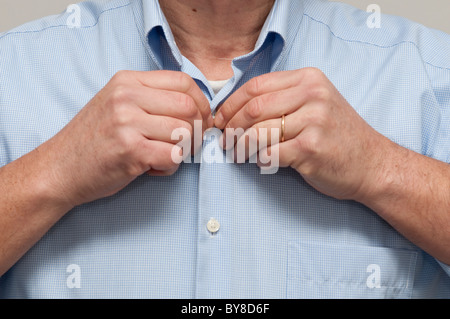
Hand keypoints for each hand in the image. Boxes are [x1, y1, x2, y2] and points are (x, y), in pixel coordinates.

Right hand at [44, 70, 212, 207]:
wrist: (59, 169)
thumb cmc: (94, 140)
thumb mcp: (117, 104)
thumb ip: (151, 99)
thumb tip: (197, 108)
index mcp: (127, 81)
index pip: (183, 81)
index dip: (201, 102)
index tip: (202, 119)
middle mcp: (127, 97)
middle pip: (188, 107)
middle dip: (198, 129)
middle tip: (190, 143)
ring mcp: (127, 123)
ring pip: (184, 132)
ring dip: (183, 150)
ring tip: (164, 156)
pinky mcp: (130, 151)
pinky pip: (174, 156)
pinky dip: (171, 167)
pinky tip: (153, 168)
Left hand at [214, 68, 387, 200]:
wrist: (372, 163)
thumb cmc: (337, 136)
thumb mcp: (315, 104)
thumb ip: (283, 100)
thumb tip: (237, 110)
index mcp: (309, 79)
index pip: (256, 86)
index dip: (231, 103)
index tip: (220, 118)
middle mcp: (313, 95)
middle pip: (254, 108)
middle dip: (231, 125)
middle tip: (224, 138)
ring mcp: (314, 121)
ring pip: (258, 131)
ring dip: (240, 145)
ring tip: (236, 152)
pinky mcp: (311, 148)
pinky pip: (269, 153)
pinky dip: (257, 159)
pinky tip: (258, 161)